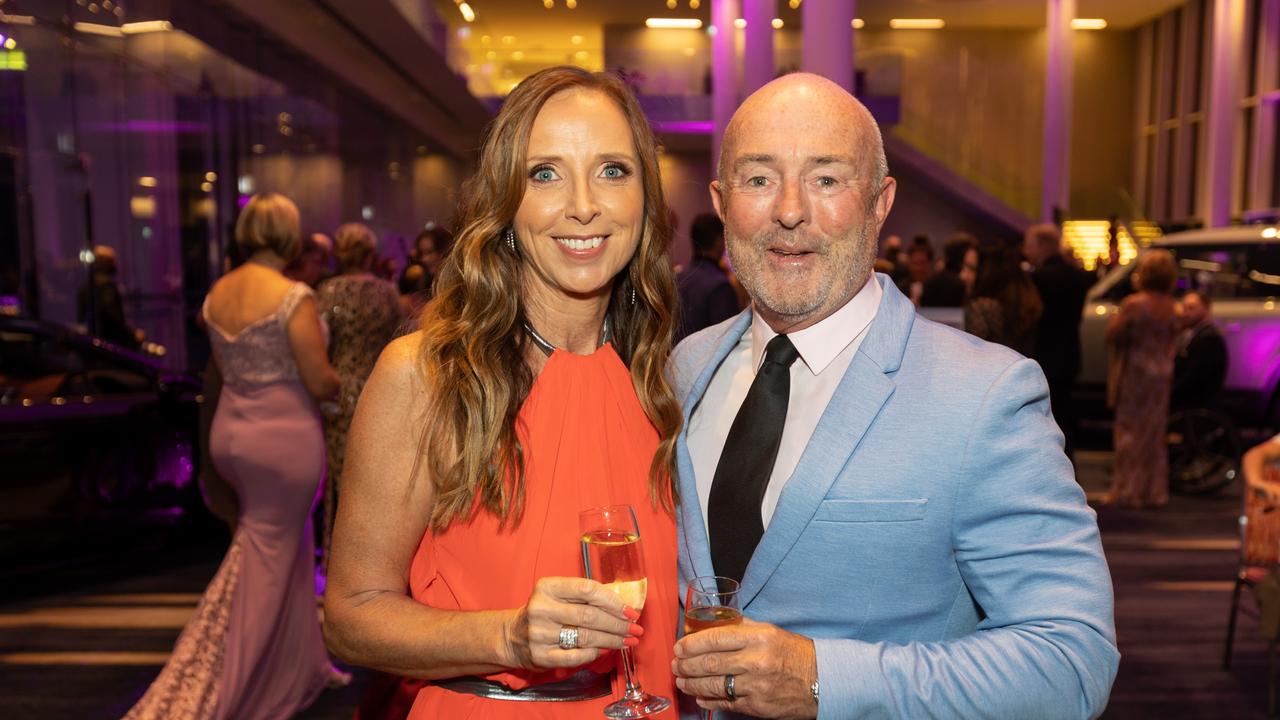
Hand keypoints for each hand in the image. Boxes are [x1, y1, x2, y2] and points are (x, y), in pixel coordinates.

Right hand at [503, 576, 642, 670]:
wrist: (511, 636)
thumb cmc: (544, 612)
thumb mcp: (557, 595)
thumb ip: (584, 597)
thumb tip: (623, 608)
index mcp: (547, 587)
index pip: (587, 590)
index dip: (613, 601)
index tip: (631, 611)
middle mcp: (541, 608)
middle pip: (590, 615)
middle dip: (618, 624)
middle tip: (635, 629)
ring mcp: (539, 633)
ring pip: (586, 637)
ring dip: (612, 640)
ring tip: (627, 641)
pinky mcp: (540, 655)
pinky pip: (576, 656)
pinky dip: (594, 653)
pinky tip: (604, 650)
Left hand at [673, 618, 816, 719]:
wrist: (822, 681)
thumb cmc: (794, 653)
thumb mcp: (770, 631)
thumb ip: (742, 627)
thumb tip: (715, 622)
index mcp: (758, 638)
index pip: (716, 638)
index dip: (692, 644)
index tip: (679, 646)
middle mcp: (756, 661)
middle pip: (710, 663)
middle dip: (687, 665)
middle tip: (676, 664)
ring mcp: (756, 686)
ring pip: (714, 685)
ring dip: (692, 683)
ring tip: (681, 680)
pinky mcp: (757, 706)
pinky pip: (726, 703)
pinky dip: (708, 700)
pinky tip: (699, 695)